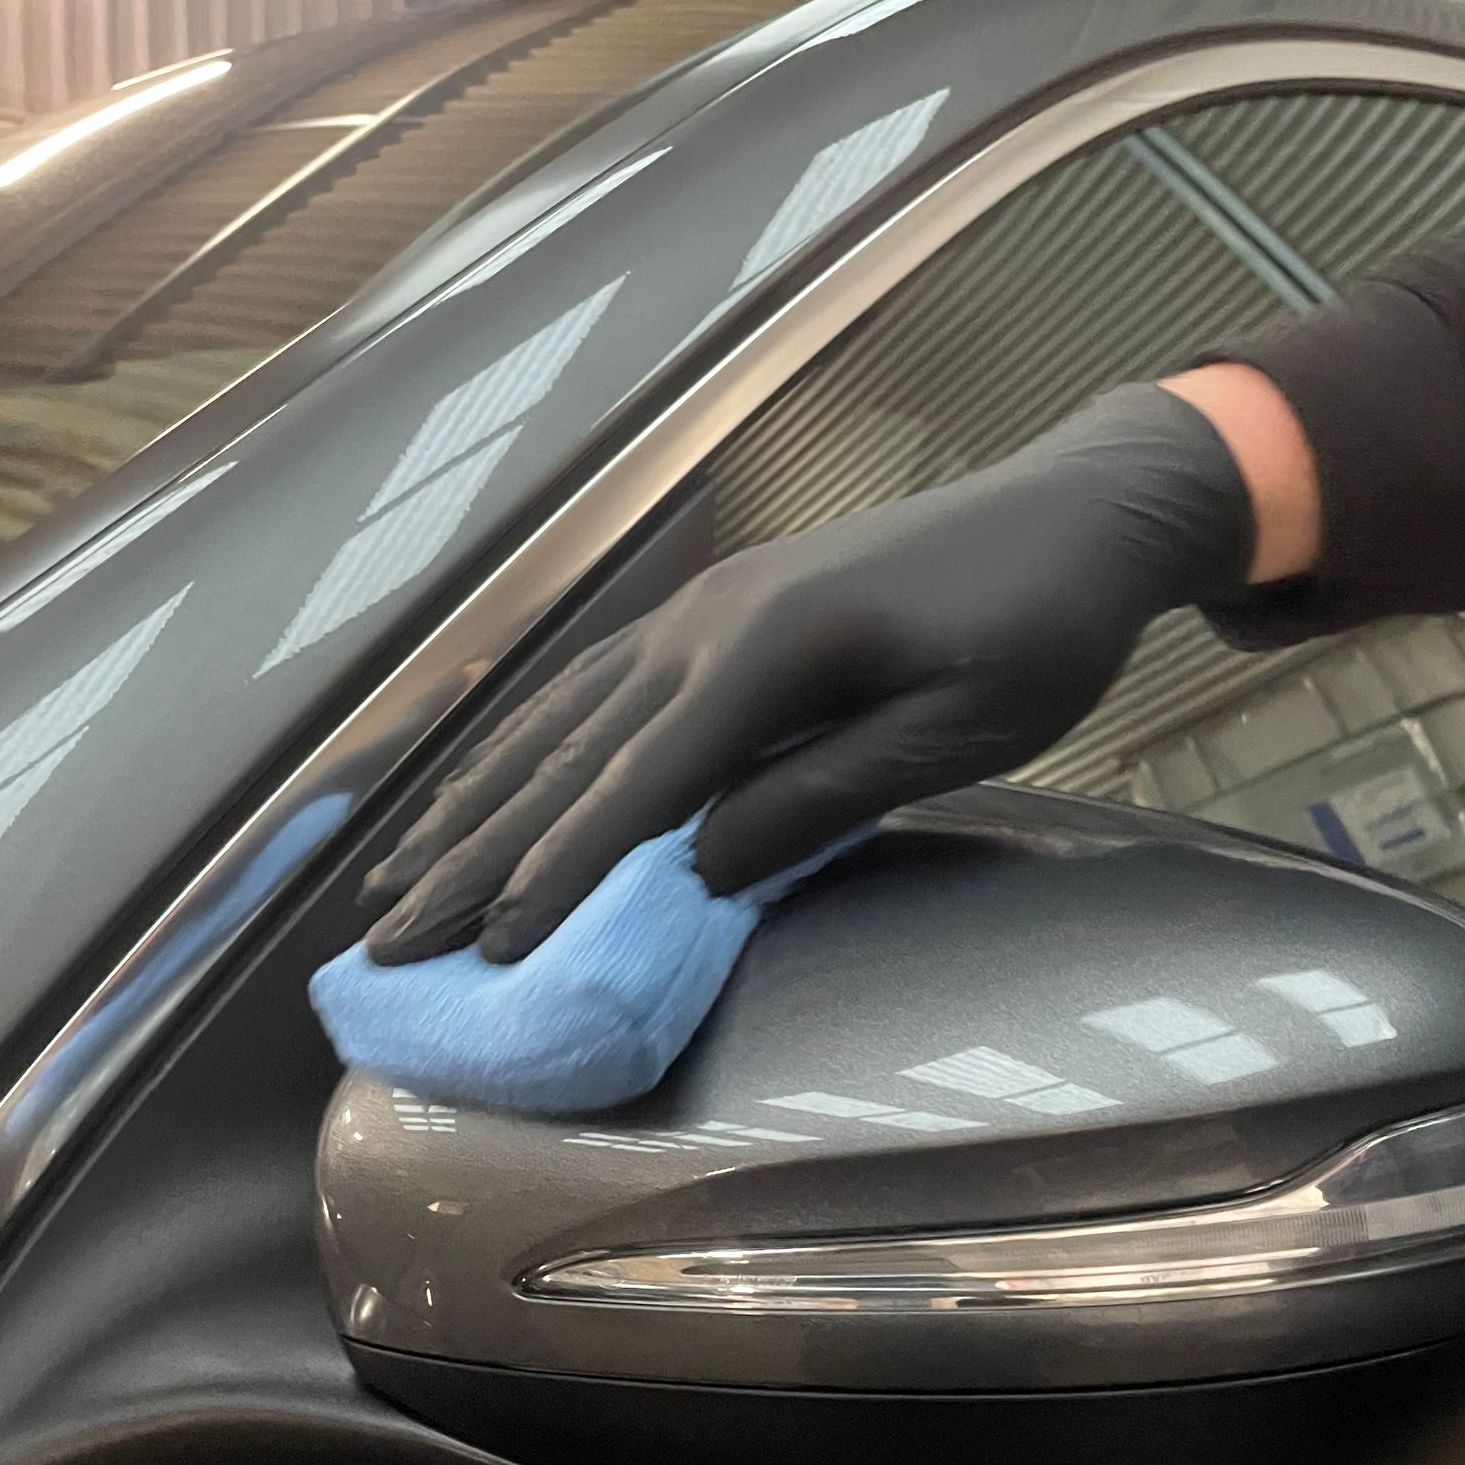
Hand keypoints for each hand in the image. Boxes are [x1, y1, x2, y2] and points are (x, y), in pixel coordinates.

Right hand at [360, 381, 1255, 963]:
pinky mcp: (719, 611)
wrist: (1076, 513)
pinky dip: (527, 745)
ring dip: (473, 803)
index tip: (487, 951)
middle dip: (474, 857)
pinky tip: (487, 787)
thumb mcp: (962, 729)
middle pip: (571, 754)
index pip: (641, 782)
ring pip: (561, 718)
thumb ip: (827, 794)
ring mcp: (705, 607)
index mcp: (773, 647)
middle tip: (388, 944)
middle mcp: (710, 619)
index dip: (559, 872)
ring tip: (395, 878)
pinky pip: (596, 687)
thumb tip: (698, 867)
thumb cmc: (1043, 627)